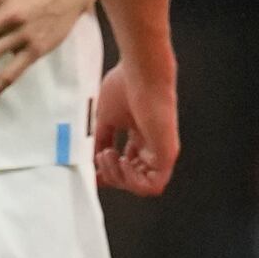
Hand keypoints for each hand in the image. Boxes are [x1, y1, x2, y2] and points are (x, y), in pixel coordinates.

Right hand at [92, 60, 178, 195]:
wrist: (141, 72)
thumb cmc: (127, 85)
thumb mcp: (106, 118)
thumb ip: (101, 140)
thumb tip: (90, 159)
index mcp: (140, 136)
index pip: (125, 166)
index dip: (107, 173)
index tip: (92, 169)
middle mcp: (151, 145)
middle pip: (131, 179)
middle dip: (110, 175)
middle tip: (101, 155)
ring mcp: (161, 150)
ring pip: (141, 185)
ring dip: (119, 178)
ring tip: (109, 155)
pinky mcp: (168, 153)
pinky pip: (154, 185)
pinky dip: (134, 182)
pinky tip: (124, 162)